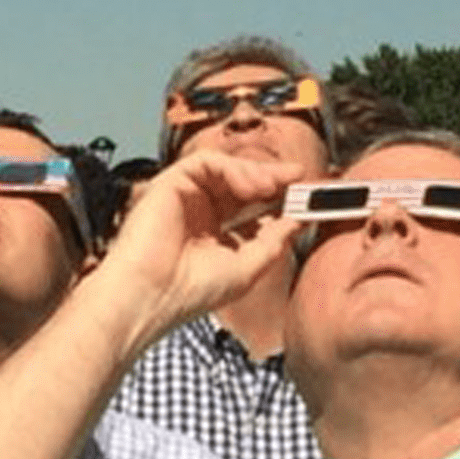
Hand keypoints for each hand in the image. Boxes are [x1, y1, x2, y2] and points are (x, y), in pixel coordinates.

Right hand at [98, 151, 304, 334]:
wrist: (153, 295)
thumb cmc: (193, 291)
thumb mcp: (248, 267)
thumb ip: (274, 241)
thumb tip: (298, 221)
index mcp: (215, 234)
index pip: (251, 207)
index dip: (278, 199)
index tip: (305, 196)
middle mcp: (199, 212)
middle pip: (241, 184)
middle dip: (272, 179)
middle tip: (299, 178)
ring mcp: (185, 196)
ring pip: (226, 169)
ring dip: (255, 173)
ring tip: (275, 186)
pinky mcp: (170, 183)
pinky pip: (207, 162)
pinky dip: (233, 169)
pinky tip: (252, 186)